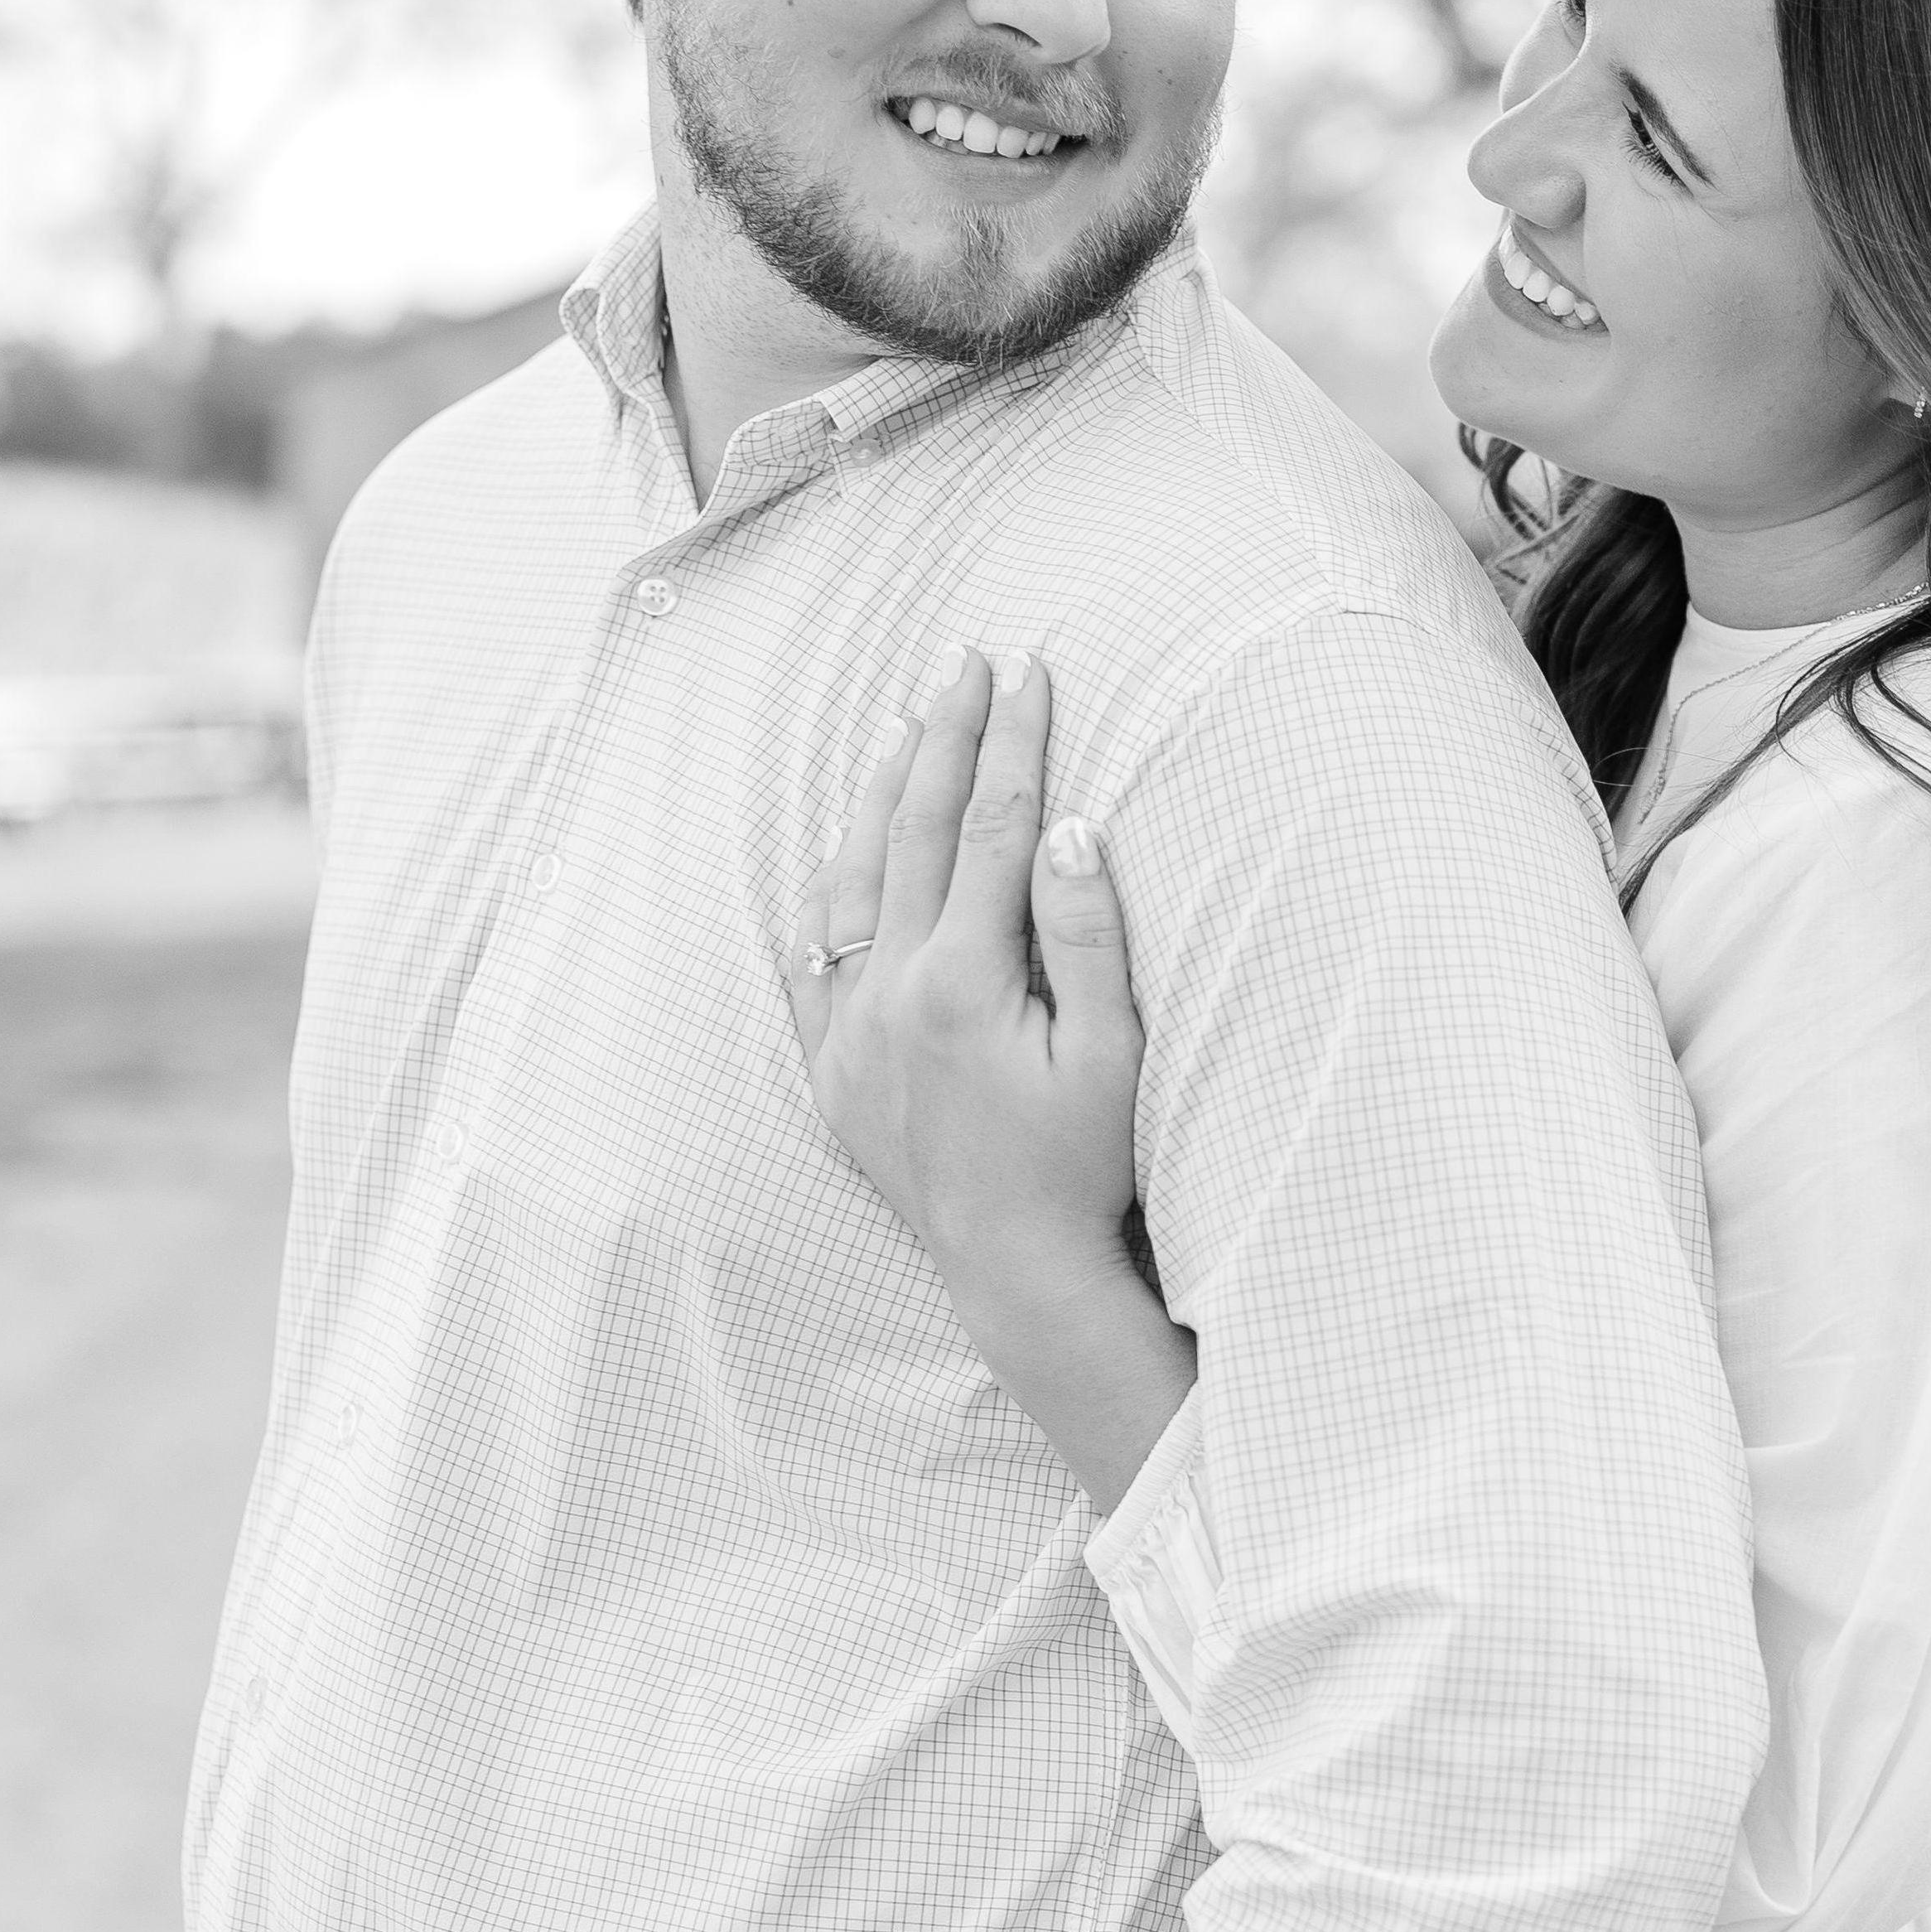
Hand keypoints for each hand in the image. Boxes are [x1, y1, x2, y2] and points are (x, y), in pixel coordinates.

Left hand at [787, 643, 1192, 1506]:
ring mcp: (851, 1028)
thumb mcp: (1112, 1053)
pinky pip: (818, 952)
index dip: (1014, 742)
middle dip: (945, 737)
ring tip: (905, 722)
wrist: (1013, 1269)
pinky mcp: (833, 1064)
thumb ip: (1087, 934)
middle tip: (966, 662)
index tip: (1032, 671)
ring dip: (882, 792)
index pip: (992, 827)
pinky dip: (837, 884)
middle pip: (917, 832)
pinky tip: (851, 847)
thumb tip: (1067, 823)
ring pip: (854, 877)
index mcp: (963, 982)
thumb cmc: (1080, 1163)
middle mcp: (891, 994)